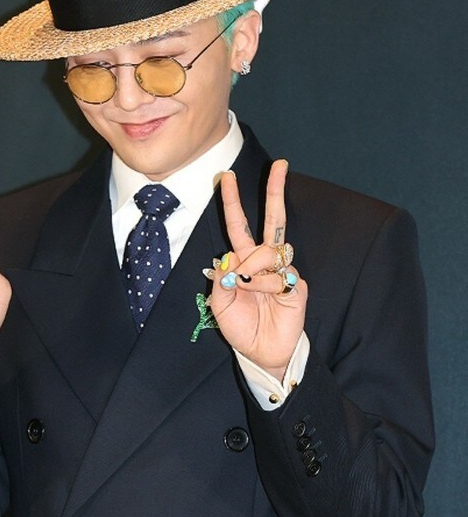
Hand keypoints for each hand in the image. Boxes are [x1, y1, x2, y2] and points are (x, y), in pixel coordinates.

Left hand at [209, 161, 306, 380]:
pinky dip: (265, 285)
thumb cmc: (240, 327)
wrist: (261, 352)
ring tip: (246, 287)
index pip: (238, 225)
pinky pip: (277, 275)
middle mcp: (264, 260)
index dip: (233, 201)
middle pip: (273, 219)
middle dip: (275, 191)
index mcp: (243, 260)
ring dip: (252, 267)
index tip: (227, 177)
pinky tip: (265, 298)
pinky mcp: (296, 284)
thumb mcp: (219, 303)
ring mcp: (282, 270)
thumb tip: (231, 257)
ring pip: (267, 251)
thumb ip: (221, 278)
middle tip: (279, 164)